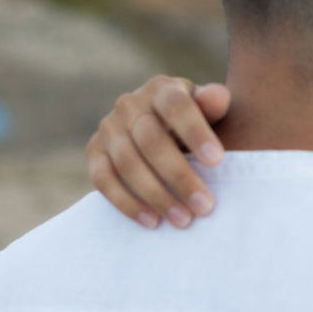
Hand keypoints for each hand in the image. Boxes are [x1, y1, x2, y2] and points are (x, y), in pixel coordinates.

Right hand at [87, 76, 230, 227]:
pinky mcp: (94, 151)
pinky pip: (103, 179)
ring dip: (156, 195)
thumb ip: (213, 105)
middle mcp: (130, 104)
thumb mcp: (208, 111)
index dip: (195, 132)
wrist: (162, 130)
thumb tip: (218, 97)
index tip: (217, 161)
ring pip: (128, 163)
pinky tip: (152, 222)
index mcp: (162, 89)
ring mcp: (109, 127)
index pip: (176, 106)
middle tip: (205, 206)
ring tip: (184, 220)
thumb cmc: (194, 124)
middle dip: (180, 176)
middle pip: (151, 140)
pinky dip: (126, 203)